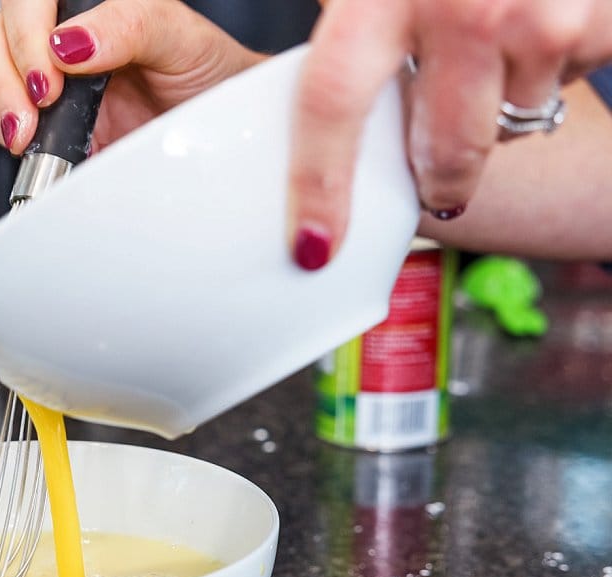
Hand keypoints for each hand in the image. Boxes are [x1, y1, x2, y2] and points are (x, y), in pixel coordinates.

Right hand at [0, 0, 262, 154]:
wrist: (220, 137)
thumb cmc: (207, 77)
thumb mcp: (180, 38)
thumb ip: (129, 25)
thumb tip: (69, 42)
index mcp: (90, 2)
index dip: (27, 30)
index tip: (51, 75)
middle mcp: (61, 34)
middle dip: (6, 71)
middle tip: (39, 106)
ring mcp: (46, 77)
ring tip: (30, 135)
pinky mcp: (41, 121)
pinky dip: (7, 132)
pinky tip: (39, 145)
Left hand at [290, 0, 611, 269]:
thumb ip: (344, 11)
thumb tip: (303, 73)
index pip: (334, 107)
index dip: (320, 185)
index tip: (313, 244)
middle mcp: (467, 11)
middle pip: (443, 149)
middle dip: (437, 177)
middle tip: (430, 176)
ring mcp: (543, 19)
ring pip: (512, 119)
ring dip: (495, 105)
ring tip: (488, 45)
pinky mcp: (601, 19)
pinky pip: (566, 76)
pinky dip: (549, 61)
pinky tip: (534, 18)